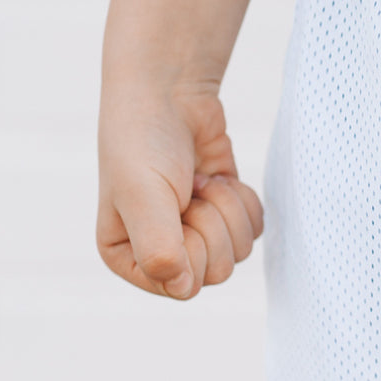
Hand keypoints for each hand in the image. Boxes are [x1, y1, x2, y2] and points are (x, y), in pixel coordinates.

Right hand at [96, 84, 263, 298]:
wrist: (169, 92)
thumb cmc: (143, 141)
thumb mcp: (142, 195)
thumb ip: (158, 248)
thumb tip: (182, 288)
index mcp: (126, 257)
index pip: (181, 286)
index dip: (191, 247)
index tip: (175, 208)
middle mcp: (159, 252)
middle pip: (217, 272)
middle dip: (213, 224)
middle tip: (189, 190)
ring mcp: (194, 235)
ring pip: (239, 252)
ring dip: (227, 208)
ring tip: (199, 181)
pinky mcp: (224, 215)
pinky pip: (254, 229)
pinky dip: (243, 201)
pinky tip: (216, 178)